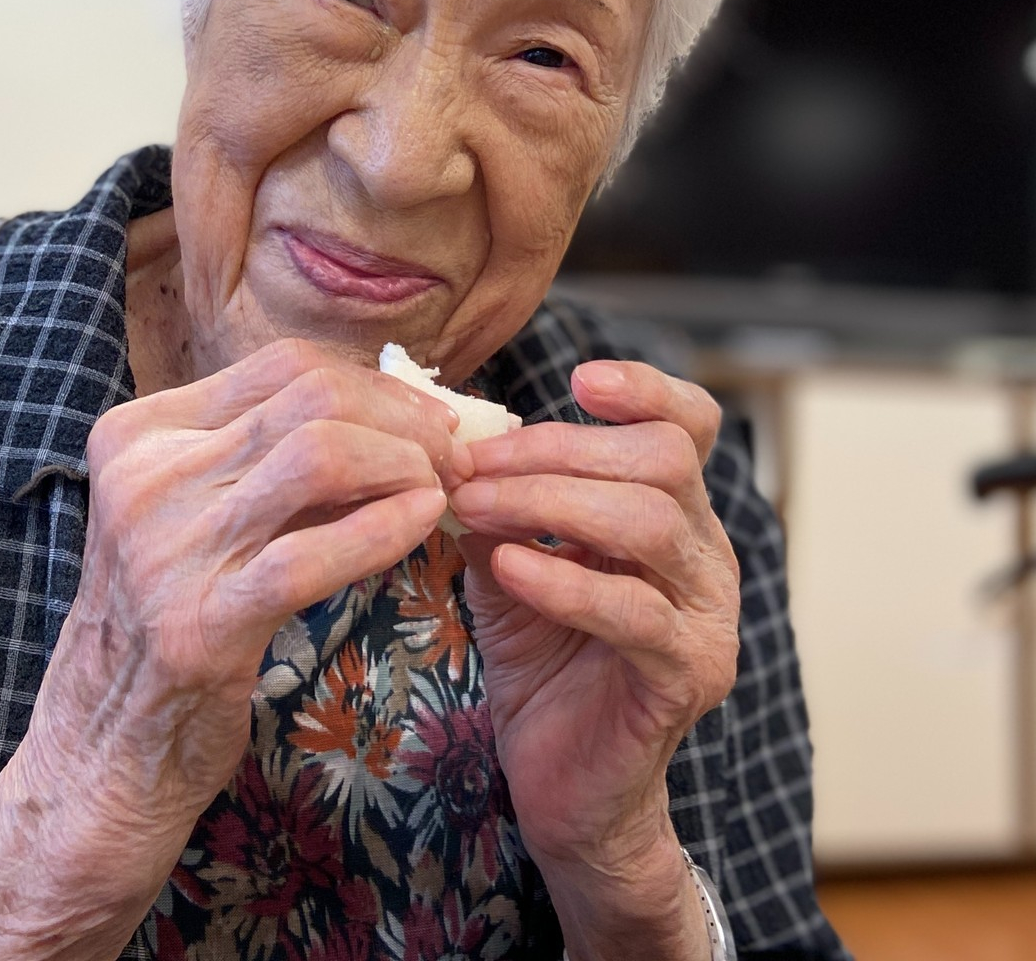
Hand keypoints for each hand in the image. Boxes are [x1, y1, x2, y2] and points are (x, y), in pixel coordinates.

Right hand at [36, 336, 462, 813]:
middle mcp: (145, 475)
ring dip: (401, 464)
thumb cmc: (168, 615)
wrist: (102, 743)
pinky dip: (385, 528)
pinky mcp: (200, 622)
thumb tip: (389, 413)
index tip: (423, 418)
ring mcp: (166, 547)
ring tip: (437, 489)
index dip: (373, 384)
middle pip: (308, 398)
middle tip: (449, 454)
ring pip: (318, 455)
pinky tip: (422, 524)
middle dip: (401, 418)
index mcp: (139, 432)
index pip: (281, 367)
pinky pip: (313, 553)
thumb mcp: (196, 511)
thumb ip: (269, 459)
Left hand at [446, 360, 738, 884]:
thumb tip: (452, 442)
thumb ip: (497, 502)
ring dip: (550, 503)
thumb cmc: (542, 659)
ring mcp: (708, 617)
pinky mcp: (687, 675)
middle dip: (558, 450)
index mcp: (675, 514)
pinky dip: (564, 580)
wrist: (562, 780)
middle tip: (472, 464)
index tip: (579, 380)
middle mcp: (707, 555)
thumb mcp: (510, 559)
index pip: (690, 426)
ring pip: (650, 522)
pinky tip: (508, 567)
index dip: (646, 389)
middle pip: (661, 461)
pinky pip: (634, 611)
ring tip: (475, 507)